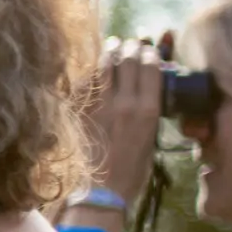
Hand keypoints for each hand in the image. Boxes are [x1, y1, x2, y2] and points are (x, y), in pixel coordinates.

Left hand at [81, 35, 164, 206]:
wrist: (102, 188)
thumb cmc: (133, 169)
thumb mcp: (151, 138)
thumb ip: (148, 111)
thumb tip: (145, 92)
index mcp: (148, 110)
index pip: (150, 69)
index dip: (150, 54)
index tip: (148, 49)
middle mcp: (125, 102)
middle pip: (128, 62)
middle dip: (130, 48)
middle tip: (129, 43)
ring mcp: (99, 104)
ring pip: (104, 66)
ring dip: (109, 52)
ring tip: (111, 45)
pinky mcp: (80, 110)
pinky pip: (85, 82)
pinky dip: (91, 71)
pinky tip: (93, 67)